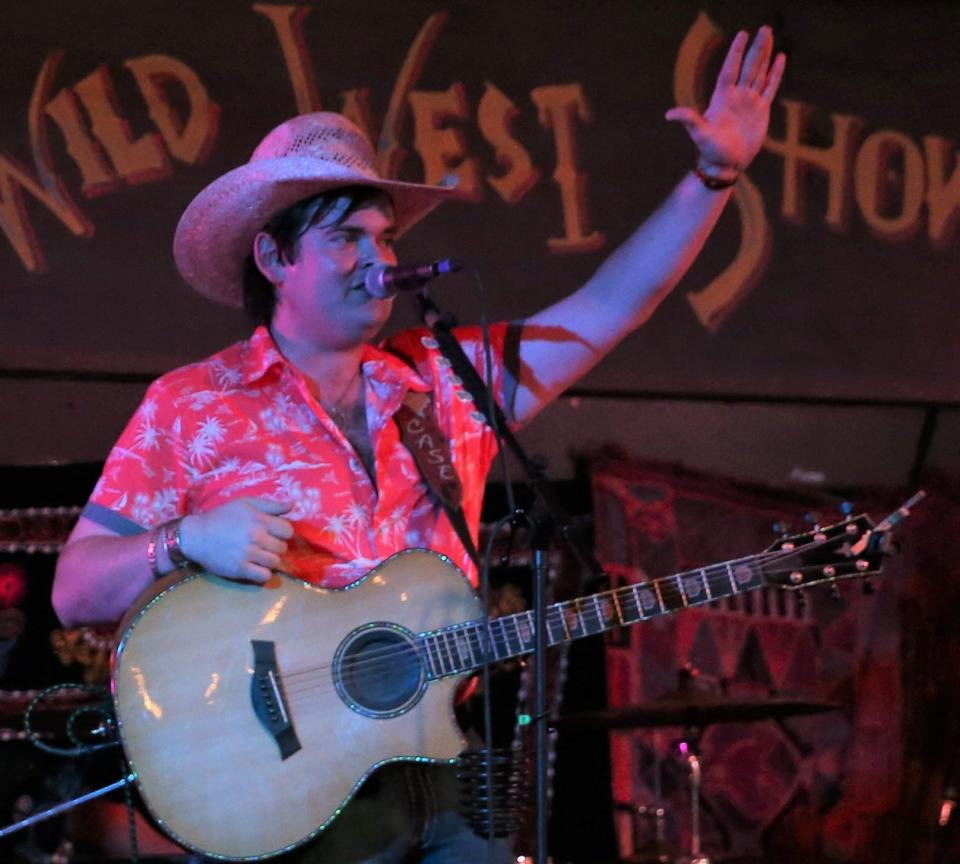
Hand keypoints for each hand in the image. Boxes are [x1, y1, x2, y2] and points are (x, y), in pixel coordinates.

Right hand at [179, 498, 293, 582]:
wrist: (195, 536)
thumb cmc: (221, 517)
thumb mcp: (245, 503)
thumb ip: (270, 505)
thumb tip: (292, 505)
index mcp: (259, 520)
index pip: (288, 531)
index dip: (283, 533)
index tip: (275, 533)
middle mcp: (256, 537)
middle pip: (283, 548)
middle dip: (276, 546)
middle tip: (264, 545)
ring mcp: (248, 554)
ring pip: (275, 562)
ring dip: (270, 560)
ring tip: (260, 556)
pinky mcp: (240, 569)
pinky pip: (264, 576)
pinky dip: (263, 573)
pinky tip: (256, 567)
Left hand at [665, 26, 785, 174]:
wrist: (726, 164)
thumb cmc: (710, 150)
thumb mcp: (700, 134)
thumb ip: (689, 120)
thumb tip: (669, 115)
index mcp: (722, 97)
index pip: (730, 69)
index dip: (736, 53)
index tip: (742, 35)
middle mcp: (736, 95)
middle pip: (748, 66)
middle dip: (756, 48)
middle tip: (764, 28)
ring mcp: (749, 101)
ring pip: (759, 73)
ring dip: (765, 55)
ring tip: (769, 36)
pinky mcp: (761, 110)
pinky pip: (770, 87)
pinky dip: (775, 74)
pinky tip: (780, 59)